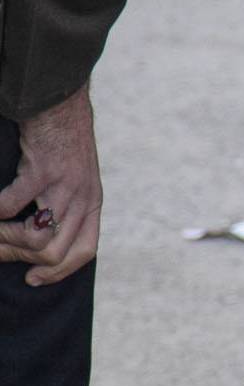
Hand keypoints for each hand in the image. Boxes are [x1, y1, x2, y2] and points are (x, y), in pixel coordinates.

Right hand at [0, 85, 101, 283]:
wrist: (61, 107)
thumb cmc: (60, 146)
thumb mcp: (75, 182)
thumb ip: (65, 210)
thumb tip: (35, 245)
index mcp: (92, 205)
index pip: (85, 253)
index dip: (59, 272)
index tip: (33, 278)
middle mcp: (84, 199)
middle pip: (55, 253)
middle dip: (20, 258)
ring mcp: (65, 186)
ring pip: (37, 238)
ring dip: (5, 239)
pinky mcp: (42, 171)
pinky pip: (10, 207)